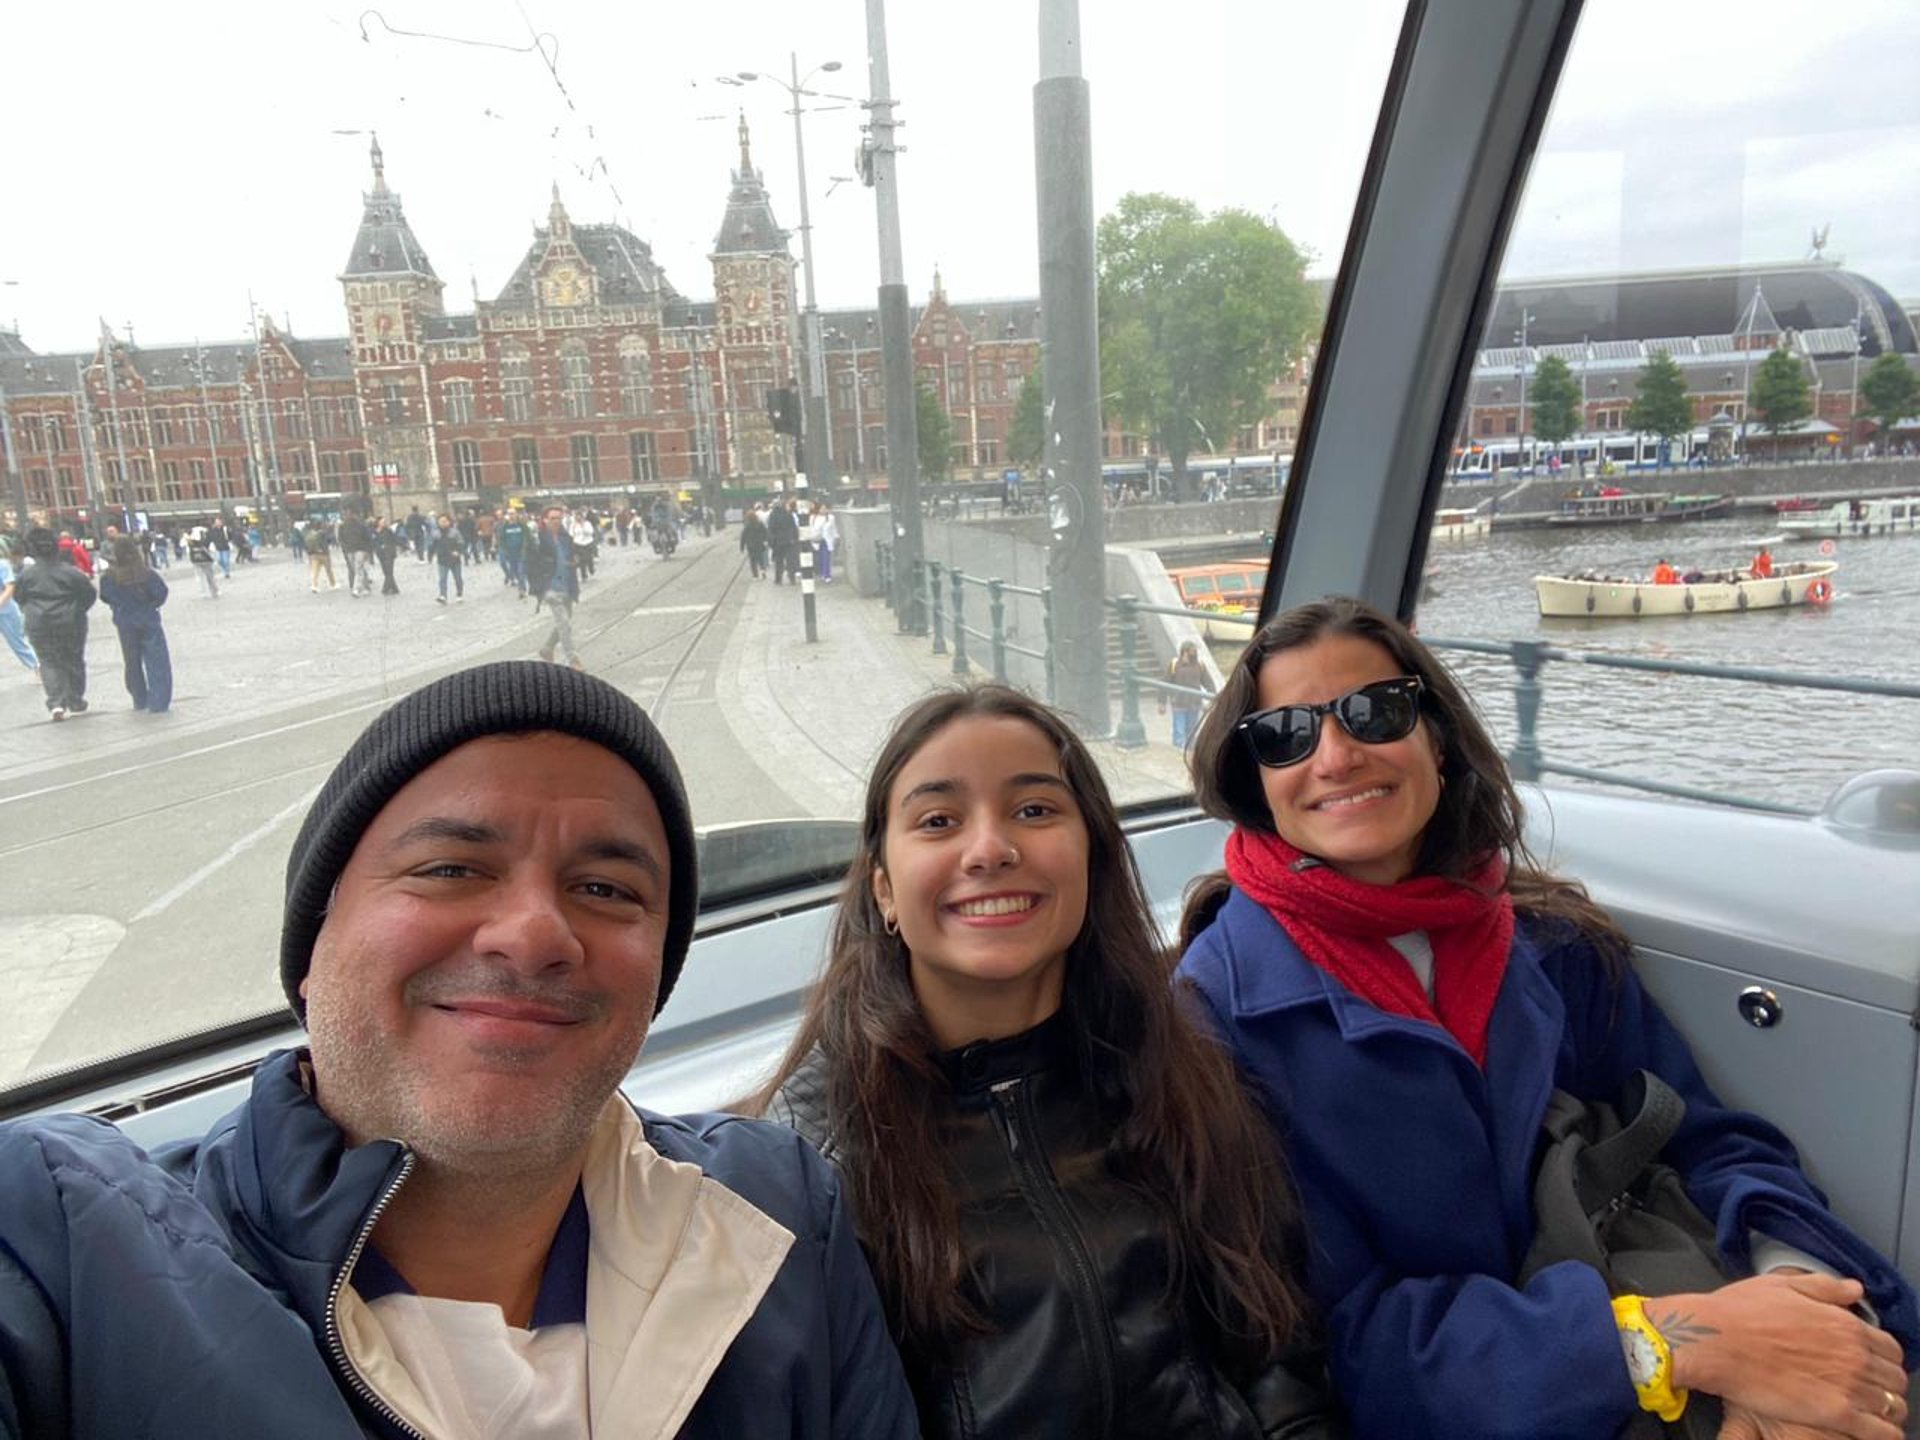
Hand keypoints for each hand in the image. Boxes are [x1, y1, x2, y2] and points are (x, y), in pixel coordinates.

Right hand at [1657, 1274, 1905, 1439]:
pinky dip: (1883, 1434)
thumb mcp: (1782, 1285)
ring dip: (1886, 1411)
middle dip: (1886, 1386)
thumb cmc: (1740, 1311)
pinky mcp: (1836, 1413)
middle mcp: (1855, 1354)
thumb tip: (1854, 1289)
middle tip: (1869, 1391)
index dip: (1883, 1358)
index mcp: (1845, 1324)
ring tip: (1869, 1414)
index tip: (1871, 1364)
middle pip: (1895, 1379)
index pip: (1890, 1348)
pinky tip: (1871, 1433)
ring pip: (1892, 1406)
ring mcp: (1848, 1385)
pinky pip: (1881, 1432)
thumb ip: (1825, 1288)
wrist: (1715, 1340)